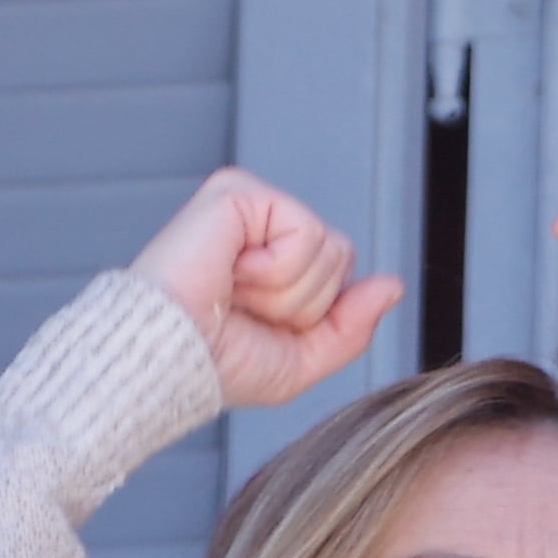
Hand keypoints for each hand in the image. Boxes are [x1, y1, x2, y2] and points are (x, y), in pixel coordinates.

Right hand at [126, 167, 403, 410]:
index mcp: (272, 258)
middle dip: (304, 303)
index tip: (259, 324)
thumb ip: (351, 326)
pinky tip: (231, 273)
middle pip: (342, 256)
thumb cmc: (216, 365)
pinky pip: (307, 233)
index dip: (315, 313)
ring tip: (233, 293)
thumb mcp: (300, 361)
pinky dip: (277, 270)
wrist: (164, 362)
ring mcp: (248, 203)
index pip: (341, 272)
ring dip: (287, 291)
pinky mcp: (236, 192)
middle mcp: (261, 225)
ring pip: (329, 248)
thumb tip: (393, 285)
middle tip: (244, 309)